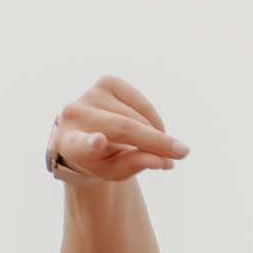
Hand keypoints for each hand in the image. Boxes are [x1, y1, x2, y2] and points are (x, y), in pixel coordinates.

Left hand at [48, 76, 186, 184]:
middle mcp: (75, 115)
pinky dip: (152, 118)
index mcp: (71, 144)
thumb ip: (136, 165)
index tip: (99, 141)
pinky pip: (141, 102)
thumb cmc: (99, 158)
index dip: (92, 143)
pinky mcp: (106, 81)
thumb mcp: (114, 170)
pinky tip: (151, 129)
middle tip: (182, 152)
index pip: (82, 144)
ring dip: (155, 132)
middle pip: (123, 128)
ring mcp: (90, 94)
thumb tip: (166, 161)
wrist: (85, 133)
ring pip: (136, 115)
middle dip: (155, 140)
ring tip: (161, 147)